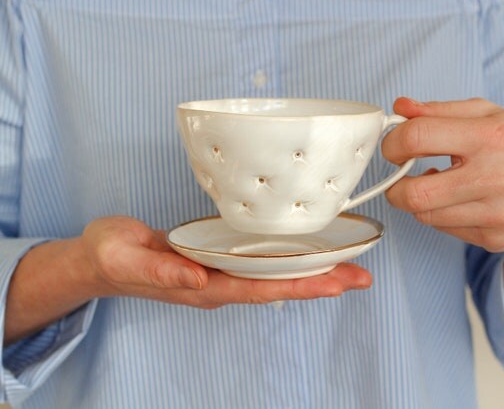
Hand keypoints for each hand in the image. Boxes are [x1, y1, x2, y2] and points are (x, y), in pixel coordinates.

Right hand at [82, 216, 372, 307]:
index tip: (334, 283)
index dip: (298, 285)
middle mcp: (216, 284)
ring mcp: (217, 275)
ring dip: (309, 273)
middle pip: (276, 286)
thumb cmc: (112, 257)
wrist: (101, 260)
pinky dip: (286, 261)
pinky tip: (303, 256)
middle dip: (319, 282)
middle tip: (359, 276)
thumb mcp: (127, 257)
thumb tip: (200, 279)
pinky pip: (258, 265)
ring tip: (345, 268)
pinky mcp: (214, 260)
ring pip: (271, 277)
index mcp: (201, 286)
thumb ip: (163, 269)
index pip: (259, 289)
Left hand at [381, 97, 503, 252]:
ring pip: (424, 215)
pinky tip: (456, 202)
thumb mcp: (487, 116)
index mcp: (490, 136)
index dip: (392, 143)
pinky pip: (442, 229)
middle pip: (414, 193)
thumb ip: (438, 110)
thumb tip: (399, 107)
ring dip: (418, 201)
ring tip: (435, 185)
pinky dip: (439, 215)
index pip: (417, 138)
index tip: (393, 147)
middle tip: (401, 177)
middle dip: (395, 187)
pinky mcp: (494, 238)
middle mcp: (495, 177)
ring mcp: (496, 213)